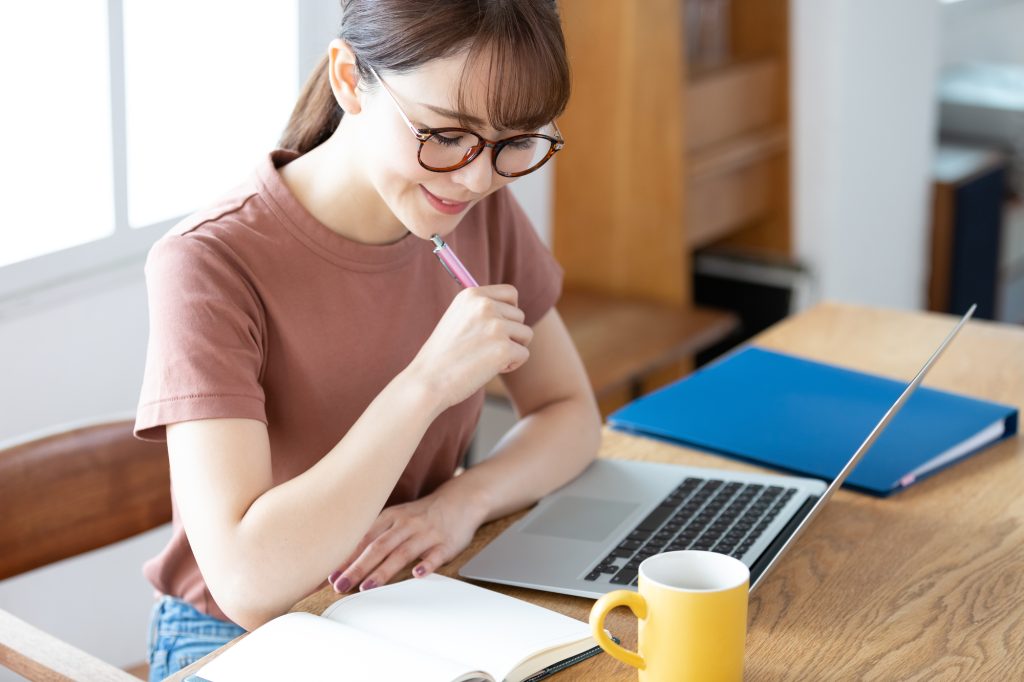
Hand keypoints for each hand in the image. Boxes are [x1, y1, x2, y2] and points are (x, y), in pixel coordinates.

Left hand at [326, 487, 484, 592]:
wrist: (460, 500)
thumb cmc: (422, 514)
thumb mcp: (396, 517)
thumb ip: (375, 534)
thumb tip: (345, 557)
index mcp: (391, 518)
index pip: (362, 539)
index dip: (345, 557)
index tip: (328, 575)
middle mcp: (406, 525)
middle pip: (378, 547)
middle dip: (357, 567)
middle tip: (340, 585)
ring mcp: (426, 534)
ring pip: (402, 552)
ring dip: (383, 571)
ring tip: (367, 587)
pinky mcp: (445, 544)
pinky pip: (435, 555)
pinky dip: (426, 565)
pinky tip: (417, 575)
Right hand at [406, 285, 532, 410]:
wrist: (427, 381)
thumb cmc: (442, 356)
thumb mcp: (457, 319)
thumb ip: (481, 311)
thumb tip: (512, 310)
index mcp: (472, 295)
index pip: (510, 293)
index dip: (510, 311)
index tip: (499, 326)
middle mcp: (485, 305)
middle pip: (520, 316)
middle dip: (510, 334)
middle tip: (485, 349)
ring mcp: (495, 326)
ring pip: (525, 334)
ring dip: (511, 349)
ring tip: (486, 359)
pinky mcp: (504, 348)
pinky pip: (523, 354)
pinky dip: (510, 365)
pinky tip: (488, 369)